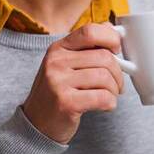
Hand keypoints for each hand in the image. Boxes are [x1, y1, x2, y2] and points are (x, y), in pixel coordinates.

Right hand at [22, 23, 124, 143]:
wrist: (36, 124)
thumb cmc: (57, 93)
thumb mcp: (65, 65)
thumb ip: (86, 48)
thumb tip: (112, 29)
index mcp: (58, 49)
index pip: (90, 31)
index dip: (111, 38)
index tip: (117, 50)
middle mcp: (56, 62)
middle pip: (104, 57)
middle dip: (118, 73)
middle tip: (117, 84)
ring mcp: (59, 82)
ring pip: (105, 77)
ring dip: (115, 90)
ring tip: (110, 95)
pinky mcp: (66, 102)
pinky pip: (102, 97)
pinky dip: (110, 103)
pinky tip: (105, 105)